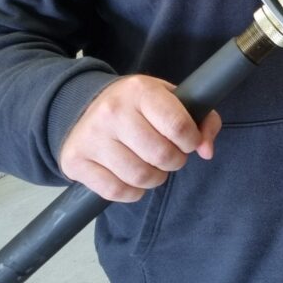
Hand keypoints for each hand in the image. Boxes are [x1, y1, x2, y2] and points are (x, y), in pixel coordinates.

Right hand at [58, 75, 221, 201]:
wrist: (84, 107)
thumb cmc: (137, 106)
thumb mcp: (170, 99)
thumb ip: (201, 119)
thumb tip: (206, 150)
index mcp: (140, 90)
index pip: (178, 125)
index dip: (191, 141)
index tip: (187, 141)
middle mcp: (113, 111)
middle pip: (161, 155)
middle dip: (174, 161)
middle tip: (169, 155)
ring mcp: (91, 136)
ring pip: (140, 177)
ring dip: (155, 178)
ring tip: (151, 165)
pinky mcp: (76, 161)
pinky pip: (116, 192)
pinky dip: (132, 192)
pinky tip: (131, 176)